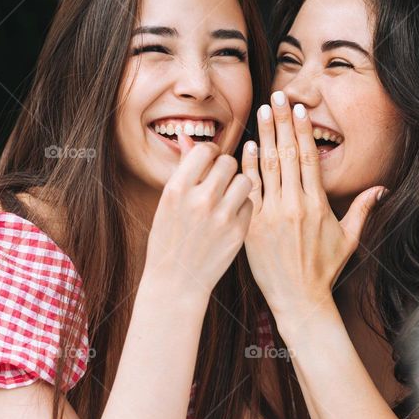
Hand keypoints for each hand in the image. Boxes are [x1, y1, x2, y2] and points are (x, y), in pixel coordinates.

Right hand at [142, 132, 253, 302]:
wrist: (175, 283)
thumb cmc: (169, 238)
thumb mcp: (168, 202)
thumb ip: (183, 169)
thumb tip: (187, 136)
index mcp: (177, 189)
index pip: (205, 150)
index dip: (210, 152)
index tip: (210, 161)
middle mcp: (200, 200)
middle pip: (229, 162)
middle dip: (225, 168)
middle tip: (219, 180)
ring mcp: (221, 217)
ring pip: (245, 180)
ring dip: (238, 184)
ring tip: (227, 196)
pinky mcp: (239, 232)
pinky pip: (250, 203)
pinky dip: (243, 206)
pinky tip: (231, 216)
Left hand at [241, 91, 383, 318]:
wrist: (299, 299)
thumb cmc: (324, 269)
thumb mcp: (349, 240)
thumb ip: (362, 210)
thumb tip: (381, 189)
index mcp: (318, 205)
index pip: (308, 158)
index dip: (302, 131)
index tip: (298, 109)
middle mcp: (295, 206)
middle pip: (287, 155)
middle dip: (281, 123)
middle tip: (276, 97)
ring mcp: (272, 215)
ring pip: (267, 168)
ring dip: (264, 137)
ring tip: (262, 112)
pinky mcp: (253, 226)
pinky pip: (250, 190)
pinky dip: (248, 167)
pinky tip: (247, 147)